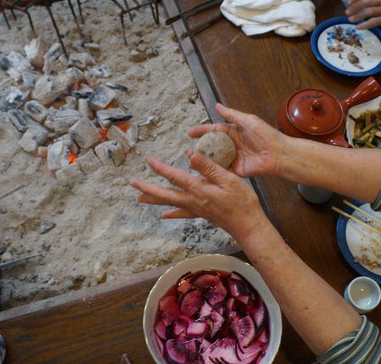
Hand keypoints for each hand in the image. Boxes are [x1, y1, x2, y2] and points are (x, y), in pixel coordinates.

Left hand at [130, 152, 267, 238]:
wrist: (248, 225)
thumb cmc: (242, 202)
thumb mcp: (228, 179)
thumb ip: (208, 167)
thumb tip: (190, 155)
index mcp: (198, 189)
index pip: (174, 176)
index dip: (160, 168)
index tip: (148, 160)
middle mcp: (193, 200)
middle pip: (165, 193)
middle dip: (148, 187)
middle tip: (133, 182)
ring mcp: (196, 209)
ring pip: (170, 203)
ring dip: (154, 199)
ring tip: (140, 197)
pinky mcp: (201, 214)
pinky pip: (182, 213)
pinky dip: (172, 213)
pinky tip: (164, 215)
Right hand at [189, 104, 288, 177]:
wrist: (278, 154)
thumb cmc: (267, 135)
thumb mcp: (248, 120)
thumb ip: (231, 114)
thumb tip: (217, 105)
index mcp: (234, 132)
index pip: (214, 130)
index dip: (202, 131)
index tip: (190, 132)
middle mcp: (232, 145)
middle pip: (212, 145)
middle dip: (200, 147)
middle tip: (189, 149)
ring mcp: (234, 158)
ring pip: (215, 158)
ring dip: (204, 159)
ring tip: (192, 160)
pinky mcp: (237, 170)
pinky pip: (223, 170)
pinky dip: (213, 170)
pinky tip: (203, 170)